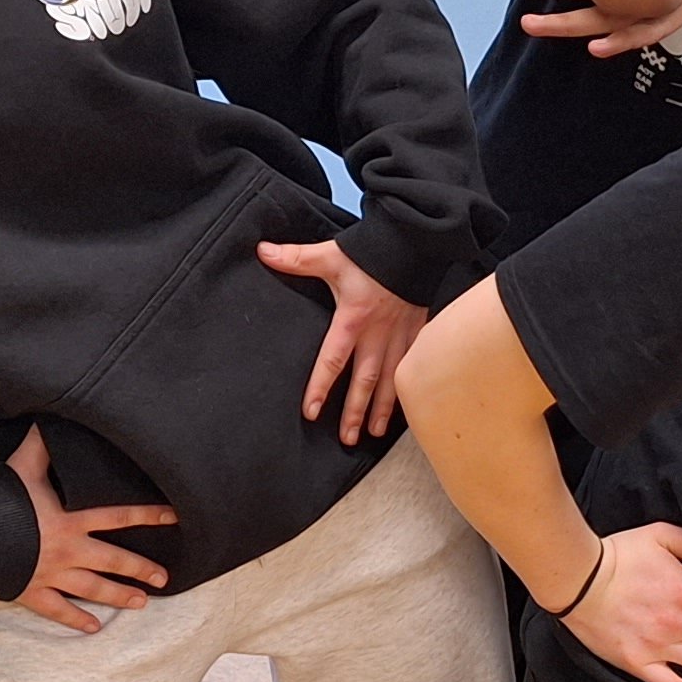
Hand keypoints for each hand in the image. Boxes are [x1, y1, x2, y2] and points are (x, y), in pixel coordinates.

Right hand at [6, 425, 175, 631]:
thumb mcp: (22, 466)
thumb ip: (42, 445)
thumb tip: (49, 419)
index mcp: (71, 520)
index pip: (119, 517)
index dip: (149, 516)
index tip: (174, 519)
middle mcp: (69, 551)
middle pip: (114, 561)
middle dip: (141, 569)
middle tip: (164, 578)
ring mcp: (52, 575)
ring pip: (94, 589)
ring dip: (120, 596)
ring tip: (141, 603)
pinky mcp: (32, 592)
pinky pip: (59, 610)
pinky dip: (76, 619)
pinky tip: (95, 628)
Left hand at [255, 236, 429, 445]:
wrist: (418, 243)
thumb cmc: (373, 252)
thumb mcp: (332, 255)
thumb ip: (297, 258)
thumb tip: (262, 251)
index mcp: (353, 320)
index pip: (332, 361)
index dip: (320, 387)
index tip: (310, 412)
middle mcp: (378, 334)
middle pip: (364, 381)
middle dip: (354, 411)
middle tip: (347, 438)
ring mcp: (401, 335)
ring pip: (391, 379)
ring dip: (382, 408)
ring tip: (373, 432)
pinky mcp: (419, 330)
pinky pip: (413, 366)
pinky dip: (408, 388)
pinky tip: (406, 405)